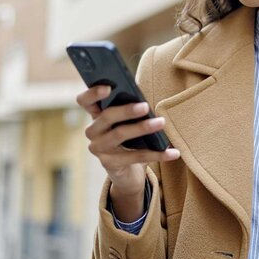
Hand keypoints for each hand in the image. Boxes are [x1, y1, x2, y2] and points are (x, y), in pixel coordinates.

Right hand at [77, 85, 180, 199]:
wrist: (127, 171)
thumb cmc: (130, 138)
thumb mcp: (128, 122)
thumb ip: (130, 109)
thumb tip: (144, 100)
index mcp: (96, 115)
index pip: (85, 101)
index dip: (92, 93)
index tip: (108, 87)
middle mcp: (93, 131)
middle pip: (106, 116)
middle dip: (127, 110)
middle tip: (146, 106)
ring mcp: (99, 149)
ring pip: (120, 134)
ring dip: (143, 128)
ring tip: (161, 122)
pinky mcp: (110, 164)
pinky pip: (136, 157)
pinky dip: (157, 154)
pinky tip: (173, 153)